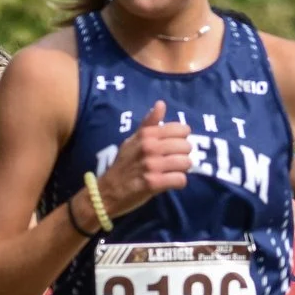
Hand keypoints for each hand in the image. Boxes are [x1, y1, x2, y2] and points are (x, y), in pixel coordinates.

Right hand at [92, 100, 191, 218]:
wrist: (108, 190)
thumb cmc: (124, 164)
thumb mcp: (132, 140)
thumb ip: (149, 123)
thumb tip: (161, 104)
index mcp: (146, 135)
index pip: (180, 129)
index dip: (182, 138)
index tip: (175, 145)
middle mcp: (150, 147)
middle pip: (186, 146)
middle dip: (184, 155)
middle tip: (174, 160)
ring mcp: (152, 165)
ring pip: (186, 163)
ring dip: (182, 169)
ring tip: (173, 171)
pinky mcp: (154, 183)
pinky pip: (180, 180)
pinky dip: (178, 182)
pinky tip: (171, 182)